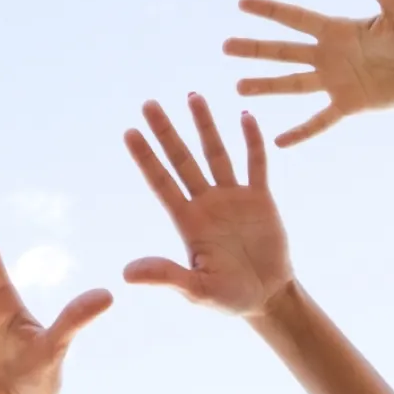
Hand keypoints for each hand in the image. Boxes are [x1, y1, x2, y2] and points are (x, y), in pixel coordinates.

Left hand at [123, 95, 292, 317]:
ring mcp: (232, 198)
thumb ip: (166, 276)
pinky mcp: (260, 199)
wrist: (267, 298)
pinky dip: (252, 141)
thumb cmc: (228, 297)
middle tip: (148, 103)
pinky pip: (255, 164)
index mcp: (187, 221)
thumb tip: (126, 273)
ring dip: (205, 126)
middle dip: (166, 132)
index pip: (161, 182)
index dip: (145, 158)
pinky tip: (245, 116)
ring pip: (215, 154)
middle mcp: (206, 202)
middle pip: (182, 159)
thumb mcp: (196, 290)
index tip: (129, 131)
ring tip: (192, 96)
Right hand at [225, 0, 393, 145]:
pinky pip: (319, 121)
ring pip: (292, 84)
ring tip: (238, 88)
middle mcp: (328, 55)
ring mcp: (335, 82)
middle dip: (254, 49)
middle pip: (283, 52)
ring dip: (266, 86)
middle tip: (225, 46)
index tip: (241, 3)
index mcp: (337, 30)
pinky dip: (300, 132)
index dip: (269, 11)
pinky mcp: (348, 105)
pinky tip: (280, 142)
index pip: (295, 18)